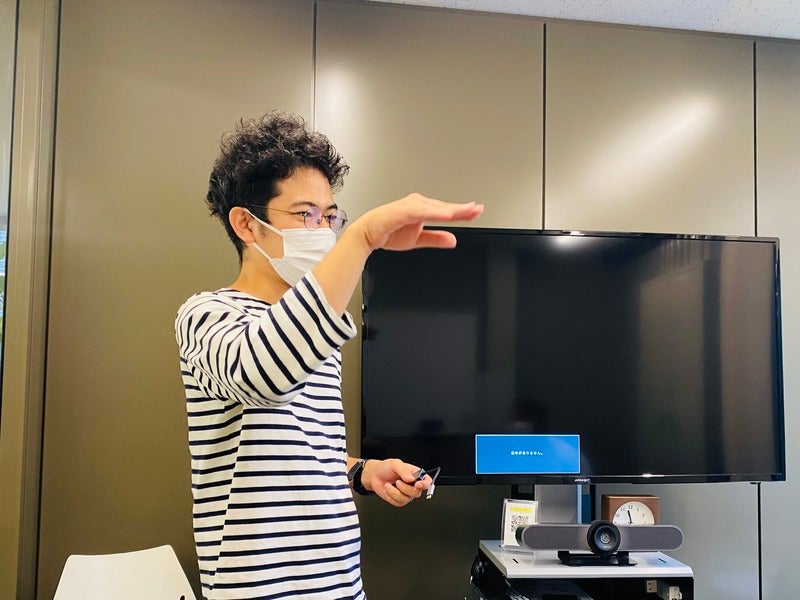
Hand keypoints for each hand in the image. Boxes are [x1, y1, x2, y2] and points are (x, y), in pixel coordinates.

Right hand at [353, 194, 483, 251]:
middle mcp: (417, 204)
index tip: (476, 212)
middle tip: (478, 210)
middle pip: (443, 207)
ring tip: (466, 211)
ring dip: (450, 209)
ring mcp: (410, 206)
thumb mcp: (418, 239)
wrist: (367, 234)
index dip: (462, 212)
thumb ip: (435, 238)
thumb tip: (453, 240)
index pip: (445, 211)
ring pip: (435, 207)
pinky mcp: (402, 211)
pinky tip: (445, 215)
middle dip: (461, 209)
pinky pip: (421, 211)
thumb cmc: (388, 232)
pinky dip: (434, 213)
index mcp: (422, 209)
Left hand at [363, 458, 431, 506]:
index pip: (427, 481)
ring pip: (407, 499)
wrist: (374, 476)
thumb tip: (412, 478)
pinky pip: (398, 503)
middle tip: (398, 481)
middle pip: (417, 493)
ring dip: (395, 492)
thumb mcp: (395, 464)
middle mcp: (413, 485)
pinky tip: (388, 489)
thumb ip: (404, 471)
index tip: (418, 484)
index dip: (425, 485)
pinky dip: (391, 496)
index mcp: (415, 475)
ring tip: (389, 484)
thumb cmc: (386, 468)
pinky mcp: (399, 500)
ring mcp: (406, 494)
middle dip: (405, 488)